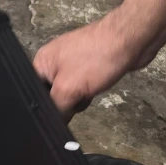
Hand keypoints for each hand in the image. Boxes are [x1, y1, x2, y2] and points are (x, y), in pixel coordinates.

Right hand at [33, 17, 148, 116]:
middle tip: (76, 98)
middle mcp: (53, 61)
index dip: (43, 107)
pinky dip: (88, 91)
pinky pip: (82, 86)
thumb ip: (56, 110)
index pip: (34, 94)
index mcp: (41, 63)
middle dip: (64, 102)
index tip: (55, 116)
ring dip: (79, 97)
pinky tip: (97, 87)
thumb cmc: (96, 59)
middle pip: (50, 95)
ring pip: (68, 92)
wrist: (131, 39)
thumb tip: (55, 124)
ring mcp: (72, 62)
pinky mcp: (89, 65)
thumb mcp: (68, 90)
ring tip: (89, 90)